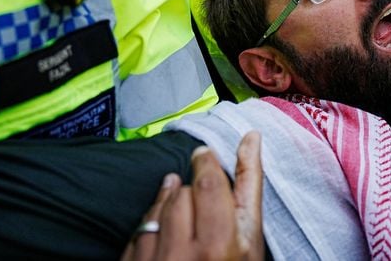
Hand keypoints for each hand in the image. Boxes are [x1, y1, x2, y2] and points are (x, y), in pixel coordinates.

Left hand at [121, 132, 263, 260]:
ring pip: (160, 206)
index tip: (207, 153)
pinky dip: (152, 223)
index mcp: (222, 246)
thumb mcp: (251, 241)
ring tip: (183, 208)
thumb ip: (249, 187)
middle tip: (202, 184)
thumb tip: (251, 140)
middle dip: (195, 185)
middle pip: (185, 191)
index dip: (208, 162)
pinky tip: (164, 232)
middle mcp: (187, 254)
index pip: (210, 184)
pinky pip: (139, 229)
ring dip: (171, 200)